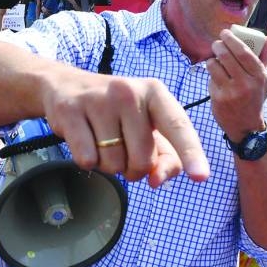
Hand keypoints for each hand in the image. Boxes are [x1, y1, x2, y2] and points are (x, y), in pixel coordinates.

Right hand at [41, 69, 208, 185]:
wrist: (65, 86)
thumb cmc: (116, 114)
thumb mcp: (147, 128)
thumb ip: (166, 157)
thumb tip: (157, 180)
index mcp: (155, 92)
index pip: (178, 126)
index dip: (191, 154)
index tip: (201, 177)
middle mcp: (129, 91)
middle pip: (142, 160)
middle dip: (133, 168)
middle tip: (122, 148)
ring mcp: (98, 99)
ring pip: (114, 164)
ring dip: (108, 165)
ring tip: (101, 141)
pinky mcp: (71, 110)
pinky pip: (88, 160)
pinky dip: (87, 161)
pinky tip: (84, 140)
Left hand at [207, 28, 266, 140]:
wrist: (246, 126)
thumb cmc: (255, 97)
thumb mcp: (263, 80)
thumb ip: (264, 58)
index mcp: (259, 76)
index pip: (244, 52)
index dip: (232, 40)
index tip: (225, 33)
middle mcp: (246, 84)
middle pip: (226, 56)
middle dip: (218, 45)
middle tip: (217, 43)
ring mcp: (231, 92)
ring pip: (214, 65)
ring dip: (212, 59)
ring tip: (215, 59)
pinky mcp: (218, 98)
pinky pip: (210, 78)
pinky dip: (212, 74)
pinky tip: (216, 76)